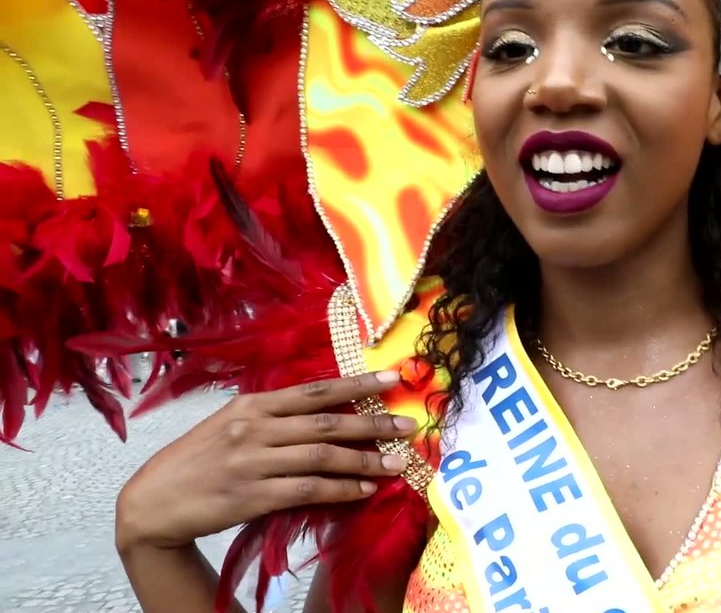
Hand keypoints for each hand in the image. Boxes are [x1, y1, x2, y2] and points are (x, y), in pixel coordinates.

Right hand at [115, 371, 415, 551]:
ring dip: (365, 460)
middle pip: (327, 421)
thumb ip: (273, 416)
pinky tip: (365, 490)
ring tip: (397, 463)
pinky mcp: (252, 496)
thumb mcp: (231, 424)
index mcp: (252, 404)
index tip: (394, 377)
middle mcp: (255, 427)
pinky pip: (308, 490)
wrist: (153, 502)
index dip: (358, 382)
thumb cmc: (198, 461)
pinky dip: (341, 490)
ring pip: (323, 456)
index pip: (316, 390)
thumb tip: (324, 409)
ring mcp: (253, 462)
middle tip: (409, 425)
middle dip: (373, 422)